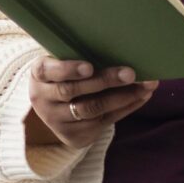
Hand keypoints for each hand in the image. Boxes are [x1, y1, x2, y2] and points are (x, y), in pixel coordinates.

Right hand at [23, 57, 157, 149]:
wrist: (53, 110)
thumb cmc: (63, 76)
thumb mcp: (60, 63)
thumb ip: (77, 55)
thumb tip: (120, 46)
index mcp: (38, 76)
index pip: (48, 71)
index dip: (68, 69)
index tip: (89, 67)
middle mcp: (43, 100)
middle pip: (73, 91)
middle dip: (104, 81)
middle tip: (130, 73)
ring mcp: (58, 121)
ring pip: (91, 109)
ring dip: (121, 97)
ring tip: (145, 86)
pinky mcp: (75, 136)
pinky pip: (104, 121)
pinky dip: (126, 108)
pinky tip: (141, 96)